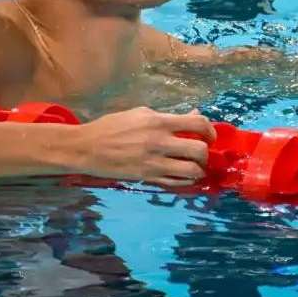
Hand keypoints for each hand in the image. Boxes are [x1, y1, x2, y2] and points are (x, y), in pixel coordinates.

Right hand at [73, 108, 215, 186]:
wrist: (87, 148)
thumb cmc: (112, 126)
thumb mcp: (140, 113)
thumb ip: (168, 116)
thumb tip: (194, 114)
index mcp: (158, 121)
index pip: (197, 122)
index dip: (210, 130)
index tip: (209, 135)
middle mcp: (160, 142)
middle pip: (199, 150)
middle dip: (206, 153)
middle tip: (201, 154)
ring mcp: (154, 162)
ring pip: (192, 171)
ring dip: (198, 170)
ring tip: (193, 167)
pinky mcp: (148, 177)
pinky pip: (176, 183)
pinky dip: (185, 180)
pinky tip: (182, 176)